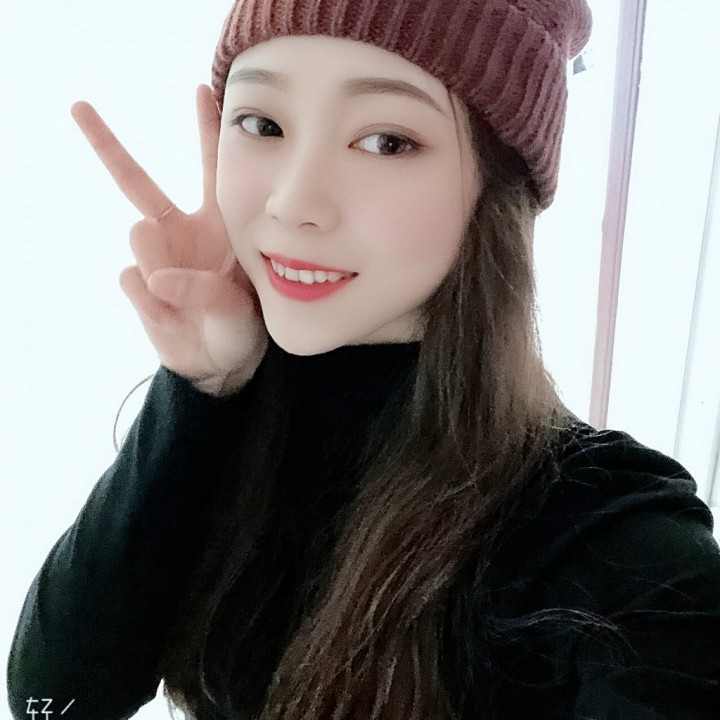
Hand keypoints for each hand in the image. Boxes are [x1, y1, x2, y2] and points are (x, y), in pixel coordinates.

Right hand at [70, 85, 267, 394]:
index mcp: (217, 224)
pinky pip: (134, 282)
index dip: (205, 129)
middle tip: (79, 106)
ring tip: (192, 299)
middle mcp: (180, 232)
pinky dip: (155, 304)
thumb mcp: (241, 307)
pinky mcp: (137, 287)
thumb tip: (151, 278)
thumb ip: (204, 290)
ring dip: (165, 267)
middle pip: (136, 182)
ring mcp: (155, 257)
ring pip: (139, 238)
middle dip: (108, 144)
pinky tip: (176, 317)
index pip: (209, 168)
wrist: (222, 363)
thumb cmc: (242, 325)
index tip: (203, 87)